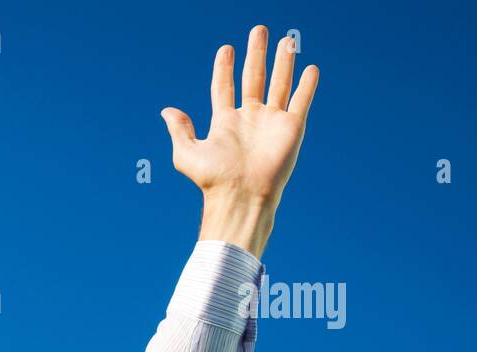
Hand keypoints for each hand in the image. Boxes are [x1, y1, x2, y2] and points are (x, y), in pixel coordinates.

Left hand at [160, 25, 319, 257]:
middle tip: (259, 30)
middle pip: (254, 78)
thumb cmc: (213, 180)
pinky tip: (309, 68)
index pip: (224, 87)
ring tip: (286, 40)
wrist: (241, 196)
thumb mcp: (187, 154)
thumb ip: (179, 130)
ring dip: (283, 62)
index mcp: (225, 122)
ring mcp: (271, 122)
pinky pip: (300, 102)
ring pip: (279, 84)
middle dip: (256, 54)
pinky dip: (306, 86)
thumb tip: (166, 110)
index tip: (225, 49)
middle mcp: (249, 119)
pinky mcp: (291, 128)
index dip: (224, 68)